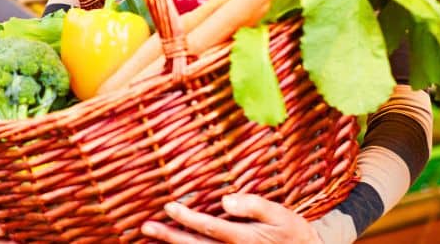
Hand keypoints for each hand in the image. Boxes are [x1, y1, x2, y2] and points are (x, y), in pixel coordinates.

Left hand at [142, 194, 320, 243]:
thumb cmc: (292, 233)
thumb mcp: (281, 215)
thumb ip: (254, 206)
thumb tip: (225, 200)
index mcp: (245, 238)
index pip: (210, 227)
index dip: (188, 218)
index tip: (169, 206)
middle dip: (170, 237)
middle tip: (146, 227)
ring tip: (151, 236)